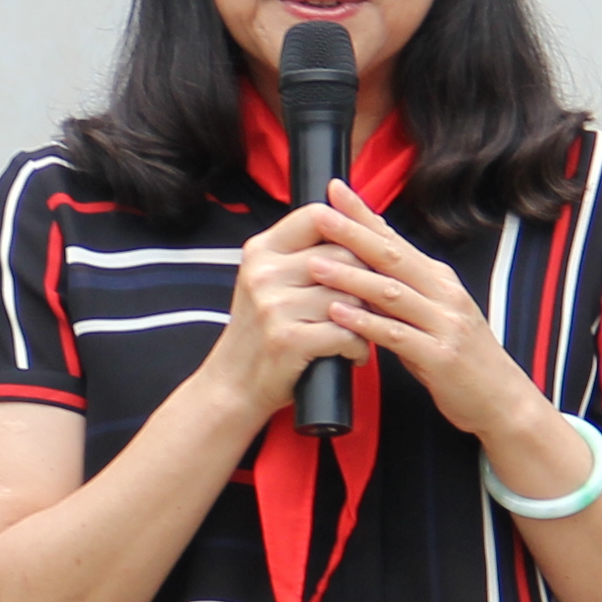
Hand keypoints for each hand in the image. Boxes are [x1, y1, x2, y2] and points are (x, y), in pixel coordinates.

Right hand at [190, 199, 372, 415]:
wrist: (233, 386)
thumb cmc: (260, 333)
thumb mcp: (267, 282)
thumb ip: (301, 253)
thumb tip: (358, 223)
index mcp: (261, 251)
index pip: (318, 216)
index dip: (351, 229)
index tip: (366, 251)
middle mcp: (265, 273)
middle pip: (344, 255)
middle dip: (365, 281)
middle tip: (368, 302)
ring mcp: (275, 306)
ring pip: (350, 295)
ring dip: (365, 318)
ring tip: (358, 331)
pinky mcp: (289, 340)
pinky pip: (347, 332)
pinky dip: (358, 347)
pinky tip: (351, 354)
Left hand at [292, 185, 569, 457]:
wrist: (503, 400)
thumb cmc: (460, 359)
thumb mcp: (433, 315)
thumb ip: (401, 293)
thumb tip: (362, 267)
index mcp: (439, 280)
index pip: (395, 240)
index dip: (365, 214)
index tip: (335, 189)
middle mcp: (445, 294)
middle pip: (392, 257)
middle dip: (354, 234)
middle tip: (320, 215)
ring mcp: (445, 324)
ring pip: (392, 293)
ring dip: (352, 277)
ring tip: (315, 265)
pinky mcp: (441, 356)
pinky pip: (398, 336)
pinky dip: (366, 324)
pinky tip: (338, 315)